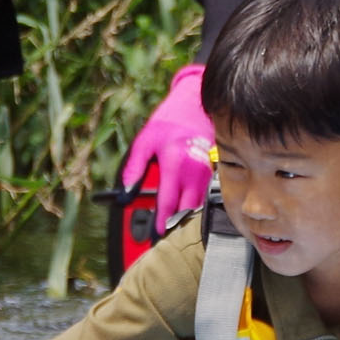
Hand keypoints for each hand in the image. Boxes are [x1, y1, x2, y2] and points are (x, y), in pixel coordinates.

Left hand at [120, 63, 213, 229]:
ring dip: (187, 216)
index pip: (168, 202)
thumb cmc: (169, 122)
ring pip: (200, 205)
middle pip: (187, 209)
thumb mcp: (144, 141)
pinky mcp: (215, 171)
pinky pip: (206, 195)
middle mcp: (194, 170)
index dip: (162, 221)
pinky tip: (188, 208)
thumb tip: (125, 192)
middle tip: (165, 234)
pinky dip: (197, 204)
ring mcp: (207, 172)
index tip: (157, 233)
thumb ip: (133, 168)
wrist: (194, 105)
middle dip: (176, 224)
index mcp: (175, 164)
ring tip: (174, 224)